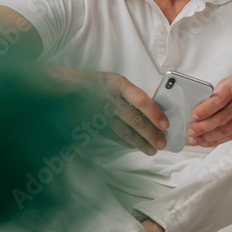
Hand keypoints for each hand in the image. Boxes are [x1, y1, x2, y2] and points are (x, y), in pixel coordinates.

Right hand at [50, 67, 168, 155]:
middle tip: (162, 143)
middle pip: (134, 119)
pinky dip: (126, 143)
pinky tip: (135, 146)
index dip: (154, 113)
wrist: (65, 88)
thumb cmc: (95, 84)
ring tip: (151, 149)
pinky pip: (113, 136)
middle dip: (150, 133)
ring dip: (140, 142)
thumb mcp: (113, 81)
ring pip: (124, 131)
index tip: (165, 124)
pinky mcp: (93, 125)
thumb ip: (130, 93)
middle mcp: (109, 98)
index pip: (141, 100)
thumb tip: (153, 110)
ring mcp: (99, 114)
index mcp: (117, 83)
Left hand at [185, 72, 231, 146]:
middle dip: (202, 127)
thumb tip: (202, 106)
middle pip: (221, 118)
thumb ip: (220, 91)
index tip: (193, 116)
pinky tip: (207, 142)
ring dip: (207, 137)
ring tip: (194, 140)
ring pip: (225, 131)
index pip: (219, 99)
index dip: (205, 109)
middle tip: (190, 132)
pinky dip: (217, 141)